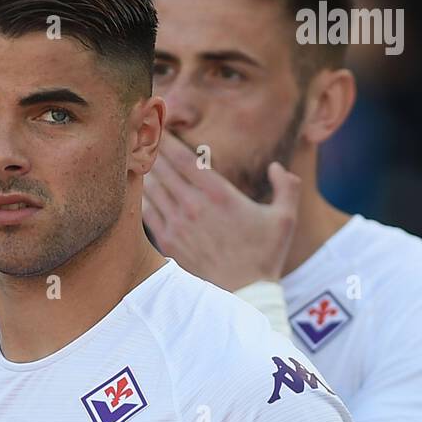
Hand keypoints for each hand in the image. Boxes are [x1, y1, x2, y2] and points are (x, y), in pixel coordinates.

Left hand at [143, 131, 300, 289]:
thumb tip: (276, 168)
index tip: (159, 126)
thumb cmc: (265, 256)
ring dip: (144, 170)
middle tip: (139, 133)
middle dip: (150, 148)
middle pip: (162, 169)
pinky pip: (147, 213)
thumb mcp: (286, 218)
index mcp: (219, 194)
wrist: (243, 295)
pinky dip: (141, 197)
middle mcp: (193, 206)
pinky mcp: (168, 243)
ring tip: (135, 155)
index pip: (184, 158)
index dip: (168, 139)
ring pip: (151, 188)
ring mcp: (177, 225)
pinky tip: (139, 188)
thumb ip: (287, 186)